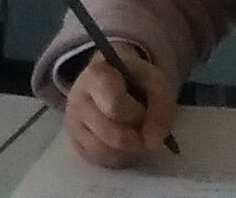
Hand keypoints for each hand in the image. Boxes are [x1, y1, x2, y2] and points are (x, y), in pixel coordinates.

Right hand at [58, 31, 179, 167]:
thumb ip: (161, 107)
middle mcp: (78, 98)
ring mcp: (73, 122)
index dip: (137, 115)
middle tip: (144, 129)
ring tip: (136, 137)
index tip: (145, 111)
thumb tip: (152, 142)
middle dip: (136, 138)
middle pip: (112, 135)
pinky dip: (118, 158)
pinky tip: (125, 145)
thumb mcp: (155, 81)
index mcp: (96, 75)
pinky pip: (98, 160)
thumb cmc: (135, 81)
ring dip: (128, 151)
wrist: (114, 80)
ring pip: (103, 152)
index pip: (115, 105)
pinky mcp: (75, 142)